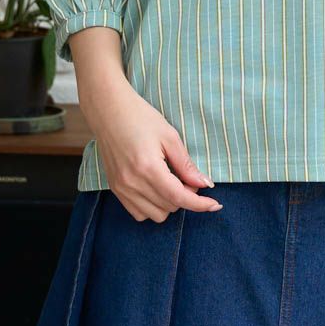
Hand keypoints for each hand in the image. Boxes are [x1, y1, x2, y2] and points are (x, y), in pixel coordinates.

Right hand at [81, 74, 221, 222]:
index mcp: (148, 168)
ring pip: (155, 215)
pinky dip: (152, 206)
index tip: (215, 205)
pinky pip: (138, 213)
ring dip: (169, 203)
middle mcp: (132, 183)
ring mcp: (121, 189)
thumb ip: (186, 164)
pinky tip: (156, 188)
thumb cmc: (141, 117)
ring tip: (171, 180)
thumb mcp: (169, 136)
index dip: (200, 204)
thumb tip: (204, 184)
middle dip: (185, 196)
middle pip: (169, 207)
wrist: (109, 111)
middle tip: (187, 176)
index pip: (179, 198)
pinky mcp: (115, 189)